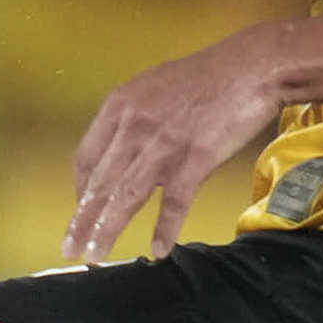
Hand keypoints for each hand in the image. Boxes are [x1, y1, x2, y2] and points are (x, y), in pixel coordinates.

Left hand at [67, 25, 290, 261]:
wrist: (253, 65)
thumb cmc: (208, 75)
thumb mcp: (154, 87)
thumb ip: (132, 118)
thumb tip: (120, 150)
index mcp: (120, 105)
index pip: (86, 157)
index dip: (80, 190)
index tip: (80, 211)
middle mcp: (135, 125)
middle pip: (98, 182)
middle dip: (81, 221)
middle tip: (69, 249)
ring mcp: (164, 143)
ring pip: (126, 196)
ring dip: (107, 230)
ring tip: (96, 256)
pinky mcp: (195, 157)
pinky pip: (174, 202)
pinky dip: (165, 228)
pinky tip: (159, 249)